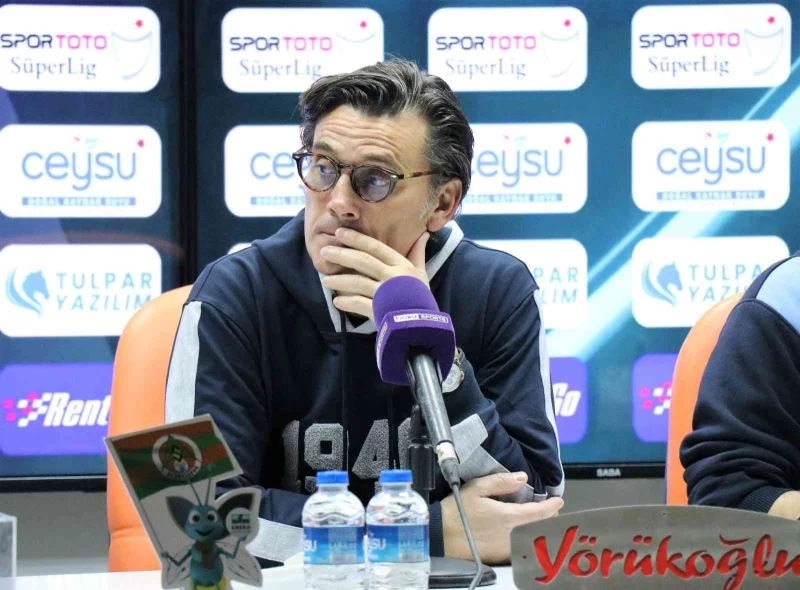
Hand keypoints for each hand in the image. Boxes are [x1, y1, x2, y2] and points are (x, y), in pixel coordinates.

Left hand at [321, 228, 429, 321]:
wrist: (423, 323)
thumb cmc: (421, 296)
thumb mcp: (421, 272)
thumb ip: (418, 253)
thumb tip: (423, 234)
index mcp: (401, 264)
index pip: (375, 247)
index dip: (357, 239)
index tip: (340, 232)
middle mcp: (392, 276)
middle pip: (363, 261)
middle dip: (341, 255)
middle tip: (324, 252)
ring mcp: (384, 293)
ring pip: (357, 282)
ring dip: (339, 281)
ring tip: (325, 281)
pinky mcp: (379, 309)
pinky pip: (359, 304)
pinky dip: (347, 303)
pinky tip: (337, 302)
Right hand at [441, 472, 563, 564]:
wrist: (441, 536)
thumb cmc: (458, 509)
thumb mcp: (477, 488)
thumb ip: (501, 482)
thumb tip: (522, 477)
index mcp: (508, 517)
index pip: (538, 512)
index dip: (551, 506)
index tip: (559, 500)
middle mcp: (512, 535)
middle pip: (539, 527)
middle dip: (549, 518)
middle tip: (552, 510)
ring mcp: (506, 548)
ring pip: (532, 538)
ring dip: (540, 528)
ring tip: (541, 520)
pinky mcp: (499, 557)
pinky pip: (521, 547)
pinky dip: (529, 538)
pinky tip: (525, 532)